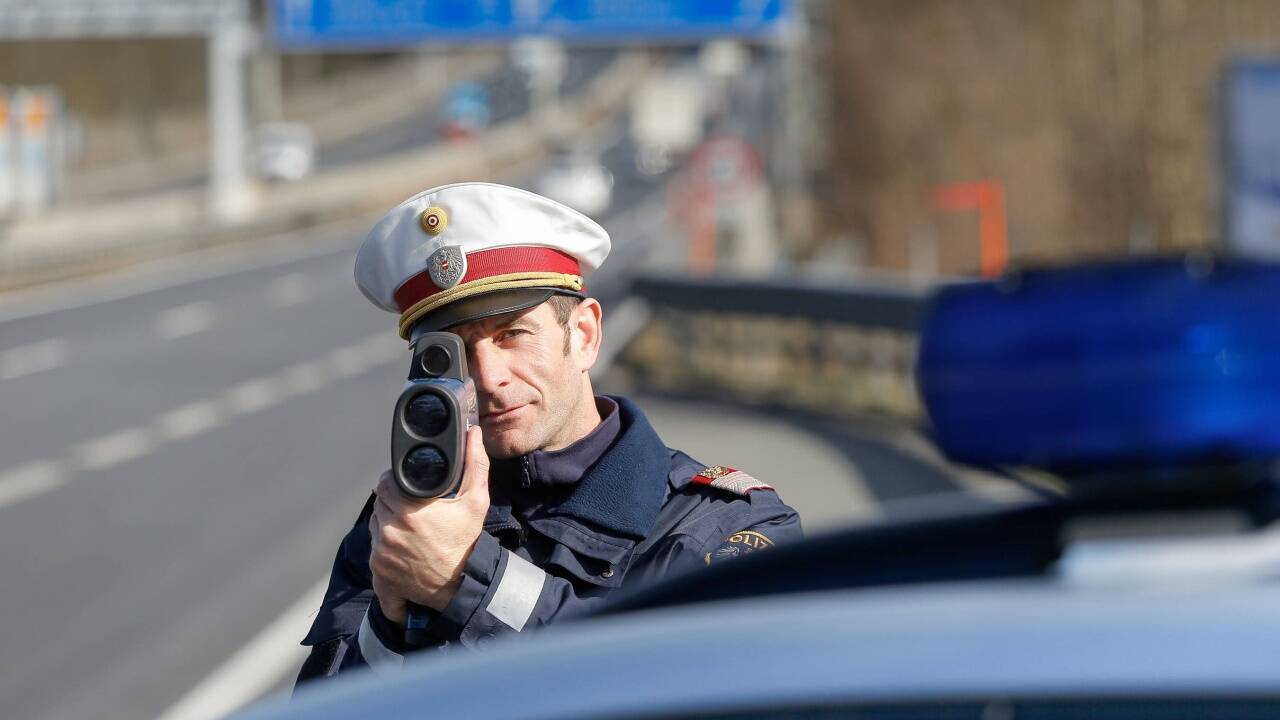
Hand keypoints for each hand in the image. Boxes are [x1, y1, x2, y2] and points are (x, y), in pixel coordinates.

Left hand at [369, 426, 490, 623]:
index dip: (394, 480)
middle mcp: (390, 531)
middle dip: (392, 500)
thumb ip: (474, 464)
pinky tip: (403, 545)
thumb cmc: (466, 541)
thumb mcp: (476, 502)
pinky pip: (374, 548)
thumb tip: (473, 434)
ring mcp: (381, 552)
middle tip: (411, 505)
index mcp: (410, 510)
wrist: (461, 583)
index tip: (406, 485)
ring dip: (387, 520)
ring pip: (375, 523)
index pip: (384, 483)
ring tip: (409, 525)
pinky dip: (385, 545)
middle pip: (379, 502)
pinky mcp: (378, 570)